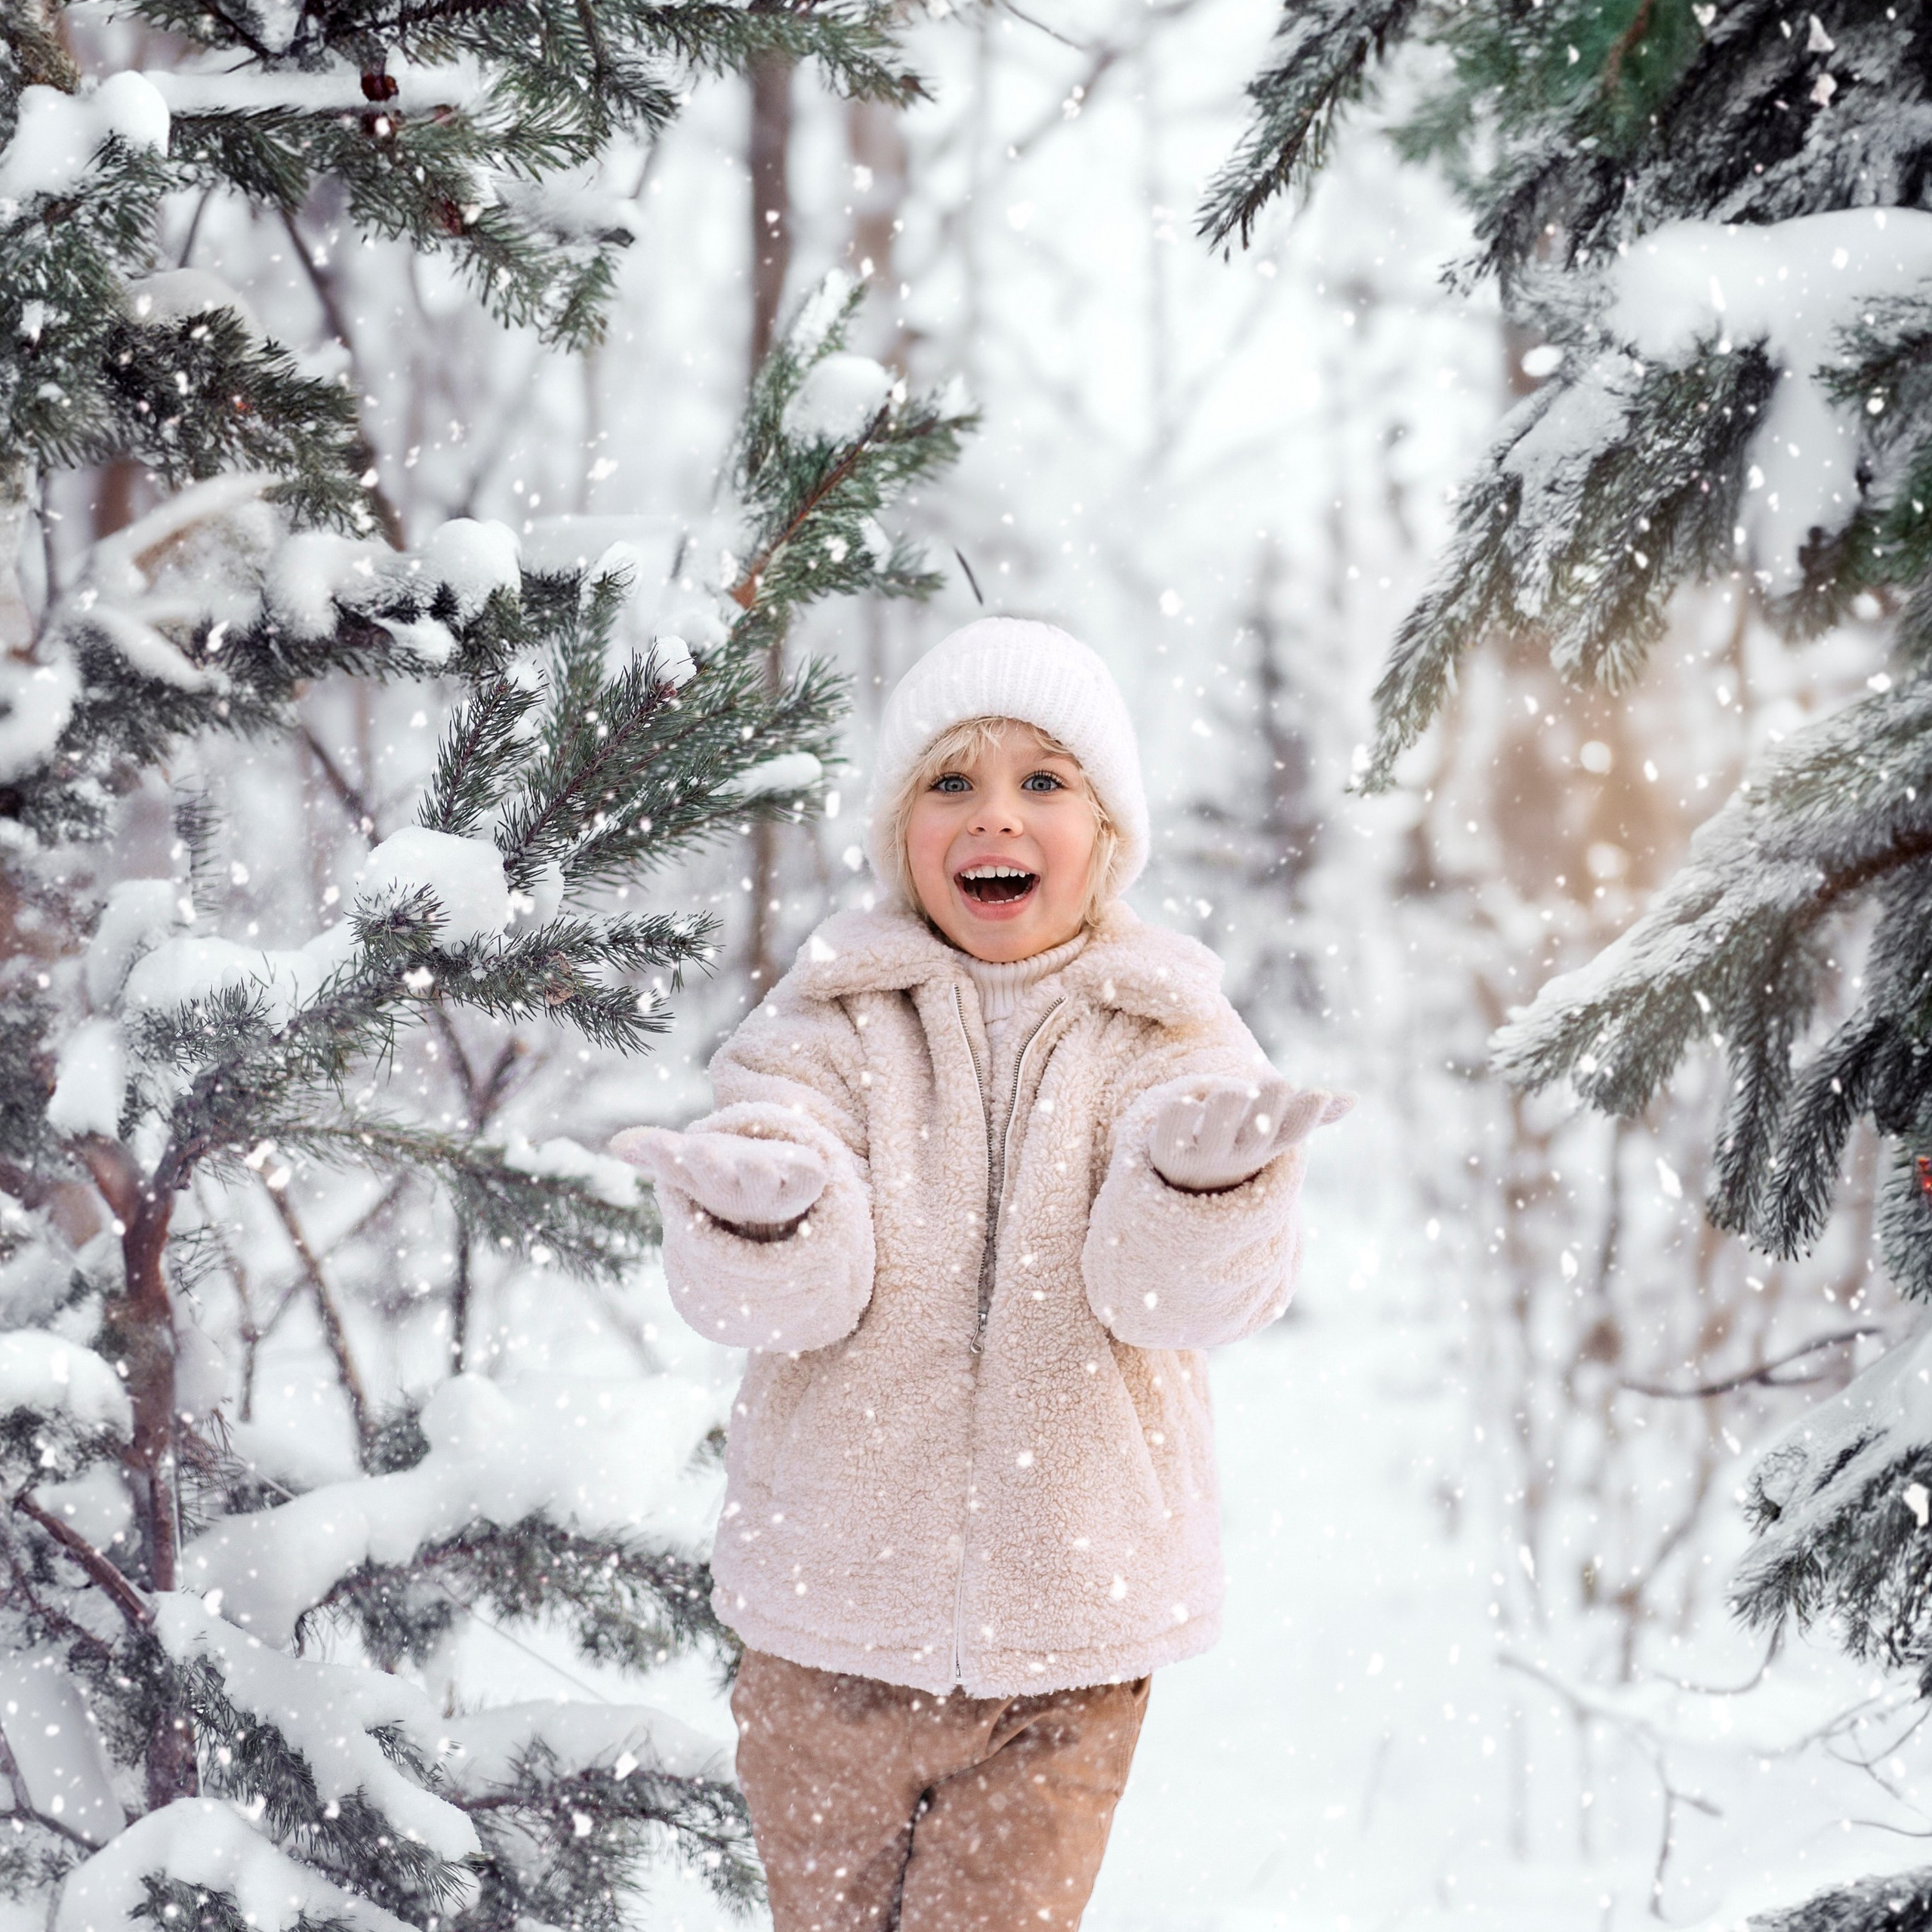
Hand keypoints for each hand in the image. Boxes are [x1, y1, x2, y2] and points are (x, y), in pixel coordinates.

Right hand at [609, 1126, 827, 1232]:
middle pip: (719, 1180)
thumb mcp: (690, 1159)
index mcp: (703, 1180)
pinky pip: (809, 1181)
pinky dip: (809, 1174)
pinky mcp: (804, 1183)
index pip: (680, 1169)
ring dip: (757, 1174)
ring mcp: (770, 1188)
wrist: (777, 1196)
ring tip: (754, 1162)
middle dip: (709, 1166)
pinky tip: (809, 1167)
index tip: (653, 1144)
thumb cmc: (726, 1172)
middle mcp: (734, 1189)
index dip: (666, 1157)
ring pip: (762, 1182)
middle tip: (698, 1152)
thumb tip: (615, 1144)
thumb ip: (657, 1151)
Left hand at [1146, 1076, 1353, 1192]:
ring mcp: (1205, 1151)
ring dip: (1227, 1100)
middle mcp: (1239, 1152)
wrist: (1183, 1179)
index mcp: (1267, 1144)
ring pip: (1219, 1121)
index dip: (1305, 1114)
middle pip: (1260, 1131)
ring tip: (1228, 1095)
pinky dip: (1181, 1109)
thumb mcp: (1272, 1131)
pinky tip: (1186, 1104)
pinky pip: (1175, 1120)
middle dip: (1267, 1102)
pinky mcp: (1169, 1147)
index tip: (1315, 1094)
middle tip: (1269, 1086)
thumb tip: (1353, 1099)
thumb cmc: (1235, 1140)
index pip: (1293, 1132)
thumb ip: (1307, 1114)